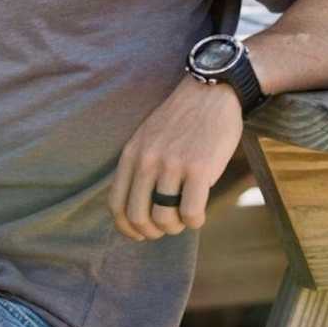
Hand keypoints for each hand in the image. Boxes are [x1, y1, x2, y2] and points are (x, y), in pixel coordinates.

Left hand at [109, 76, 242, 239]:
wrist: (211, 91)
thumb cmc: (182, 120)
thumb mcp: (148, 138)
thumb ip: (140, 167)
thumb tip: (137, 211)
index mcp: (132, 153)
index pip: (116, 204)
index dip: (127, 228)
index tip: (140, 235)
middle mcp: (148, 160)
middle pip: (138, 217)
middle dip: (153, 231)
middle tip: (168, 226)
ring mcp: (172, 164)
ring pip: (165, 219)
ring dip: (176, 227)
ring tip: (185, 214)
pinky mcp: (199, 168)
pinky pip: (190, 214)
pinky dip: (195, 221)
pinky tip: (200, 212)